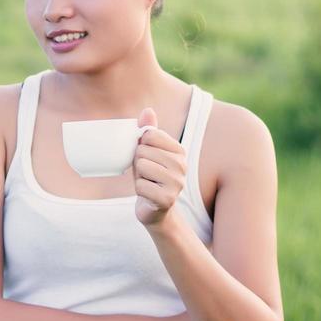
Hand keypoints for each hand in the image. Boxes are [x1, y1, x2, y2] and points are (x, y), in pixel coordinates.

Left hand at [131, 106, 187, 230]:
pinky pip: (140, 186)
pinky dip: (139, 191)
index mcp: (179, 150)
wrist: (156, 210)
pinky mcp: (168, 198)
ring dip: (139, 177)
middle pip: (143, 151)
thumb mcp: (148, 152)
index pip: (149, 135)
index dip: (141, 146)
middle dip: (138, 163)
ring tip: (148, 183)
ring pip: (142, 167)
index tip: (148, 157)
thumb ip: (149, 131)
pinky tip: (148, 195)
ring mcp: (177, 182)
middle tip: (147, 174)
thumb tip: (148, 110)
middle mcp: (182, 165)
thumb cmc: (150, 177)